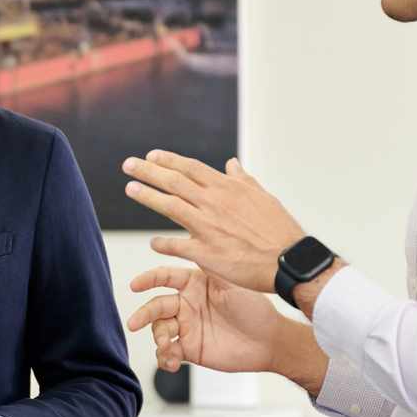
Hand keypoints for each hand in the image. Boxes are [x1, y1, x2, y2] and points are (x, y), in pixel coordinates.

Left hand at [122, 151, 303, 293]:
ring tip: (130, 188)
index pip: (190, 168)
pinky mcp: (206, 252)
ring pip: (170, 206)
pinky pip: (177, 246)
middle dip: (148, 171)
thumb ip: (242, 180)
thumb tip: (231, 163)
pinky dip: (162, 243)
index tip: (151, 156)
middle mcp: (213, 203)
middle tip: (128, 165)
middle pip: (174, 182)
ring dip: (147, 196)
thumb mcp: (262, 197)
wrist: (288, 260)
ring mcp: (208, 227)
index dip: (168, 160)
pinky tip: (153, 242)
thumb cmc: (279, 229)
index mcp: (227, 188)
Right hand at [127, 265, 288, 373]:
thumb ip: (208, 266)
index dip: (148, 280)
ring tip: (166, 346)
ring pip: (159, 330)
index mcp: (194, 284)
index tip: (135, 285)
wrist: (269, 341)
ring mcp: (187, 327)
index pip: (164, 278)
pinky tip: (170, 362)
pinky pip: (167, 353)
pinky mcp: (190, 349)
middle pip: (156, 306)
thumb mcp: (231, 283)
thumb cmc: (255, 309)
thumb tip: (189, 245)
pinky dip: (164, 358)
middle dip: (143, 314)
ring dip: (157, 339)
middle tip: (134, 323)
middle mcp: (187, 304)